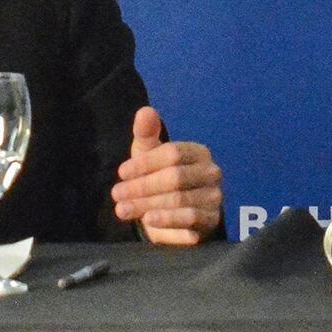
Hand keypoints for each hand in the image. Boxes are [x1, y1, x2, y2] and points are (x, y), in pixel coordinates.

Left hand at [110, 106, 221, 244]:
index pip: (172, 153)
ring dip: (147, 204)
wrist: (175, 217)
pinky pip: (190, 219)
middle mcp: (211, 173)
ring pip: (179, 199)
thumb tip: (145, 111)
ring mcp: (214, 198)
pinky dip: (167, 219)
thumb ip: (146, 133)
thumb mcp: (149, 155)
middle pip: (175, 177)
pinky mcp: (211, 220)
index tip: (121, 172)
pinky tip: (149, 219)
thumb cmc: (160, 177)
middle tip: (117, 194)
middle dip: (142, 186)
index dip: (145, 163)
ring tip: (123, 209)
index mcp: (198, 152)